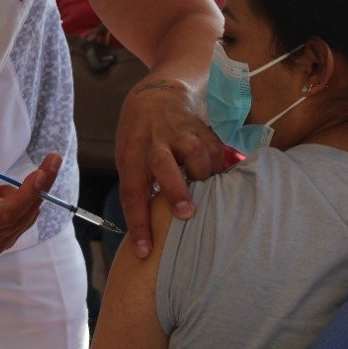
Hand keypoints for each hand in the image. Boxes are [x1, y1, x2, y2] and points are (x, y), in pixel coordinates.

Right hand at [0, 151, 60, 255]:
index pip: (3, 213)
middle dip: (41, 186)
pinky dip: (23, 202)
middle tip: (53, 159)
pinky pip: (26, 220)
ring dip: (28, 193)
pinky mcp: (5, 246)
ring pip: (27, 216)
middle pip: (21, 214)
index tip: (41, 173)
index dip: (26, 195)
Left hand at [116, 78, 225, 258]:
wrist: (155, 97)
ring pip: (196, 153)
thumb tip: (151, 233)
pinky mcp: (201, 129)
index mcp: (132, 155)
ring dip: (203, 176)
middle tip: (186, 214)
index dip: (138, 224)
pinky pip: (216, 150)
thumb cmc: (138, 141)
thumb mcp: (128, 159)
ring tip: (206, 192)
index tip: (145, 251)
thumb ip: (141, 189)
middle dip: (176, 189)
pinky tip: (217, 177)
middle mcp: (155, 142)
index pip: (131, 193)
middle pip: (163, 164)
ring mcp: (180, 132)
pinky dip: (219, 167)